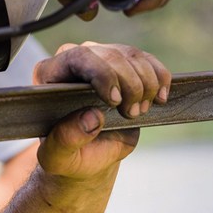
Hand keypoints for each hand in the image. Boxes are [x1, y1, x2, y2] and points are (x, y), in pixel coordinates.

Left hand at [32, 42, 170, 181]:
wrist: (90, 154)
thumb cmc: (68, 153)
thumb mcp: (57, 157)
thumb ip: (65, 140)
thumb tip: (91, 117)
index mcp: (51, 74)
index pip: (80, 57)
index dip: (104, 74)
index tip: (116, 101)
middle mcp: (77, 59)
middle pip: (113, 55)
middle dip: (130, 86)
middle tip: (131, 114)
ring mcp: (104, 57)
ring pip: (134, 57)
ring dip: (145, 86)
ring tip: (138, 112)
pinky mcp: (127, 64)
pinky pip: (150, 62)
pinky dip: (161, 79)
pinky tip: (159, 99)